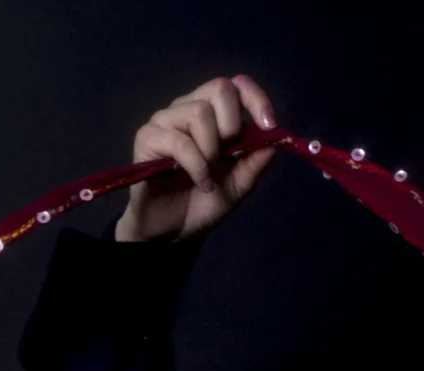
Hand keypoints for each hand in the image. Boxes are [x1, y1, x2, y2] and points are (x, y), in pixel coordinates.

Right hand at [114, 75, 278, 243]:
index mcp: (213, 116)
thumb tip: (277, 138)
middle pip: (219, 88)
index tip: (269, 125)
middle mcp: (187, 110)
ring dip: (211, 149)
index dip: (255, 98)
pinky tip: (200, 183)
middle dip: (231, 124)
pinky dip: (196, 166)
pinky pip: (178, 141)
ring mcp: (165, 121)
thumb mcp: (240, 185)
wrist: (173, 232)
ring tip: (208, 174)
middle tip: (226, 156)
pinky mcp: (147, 138)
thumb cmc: (203, 203)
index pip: (235, 85)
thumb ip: (256, 161)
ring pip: (198, 112)